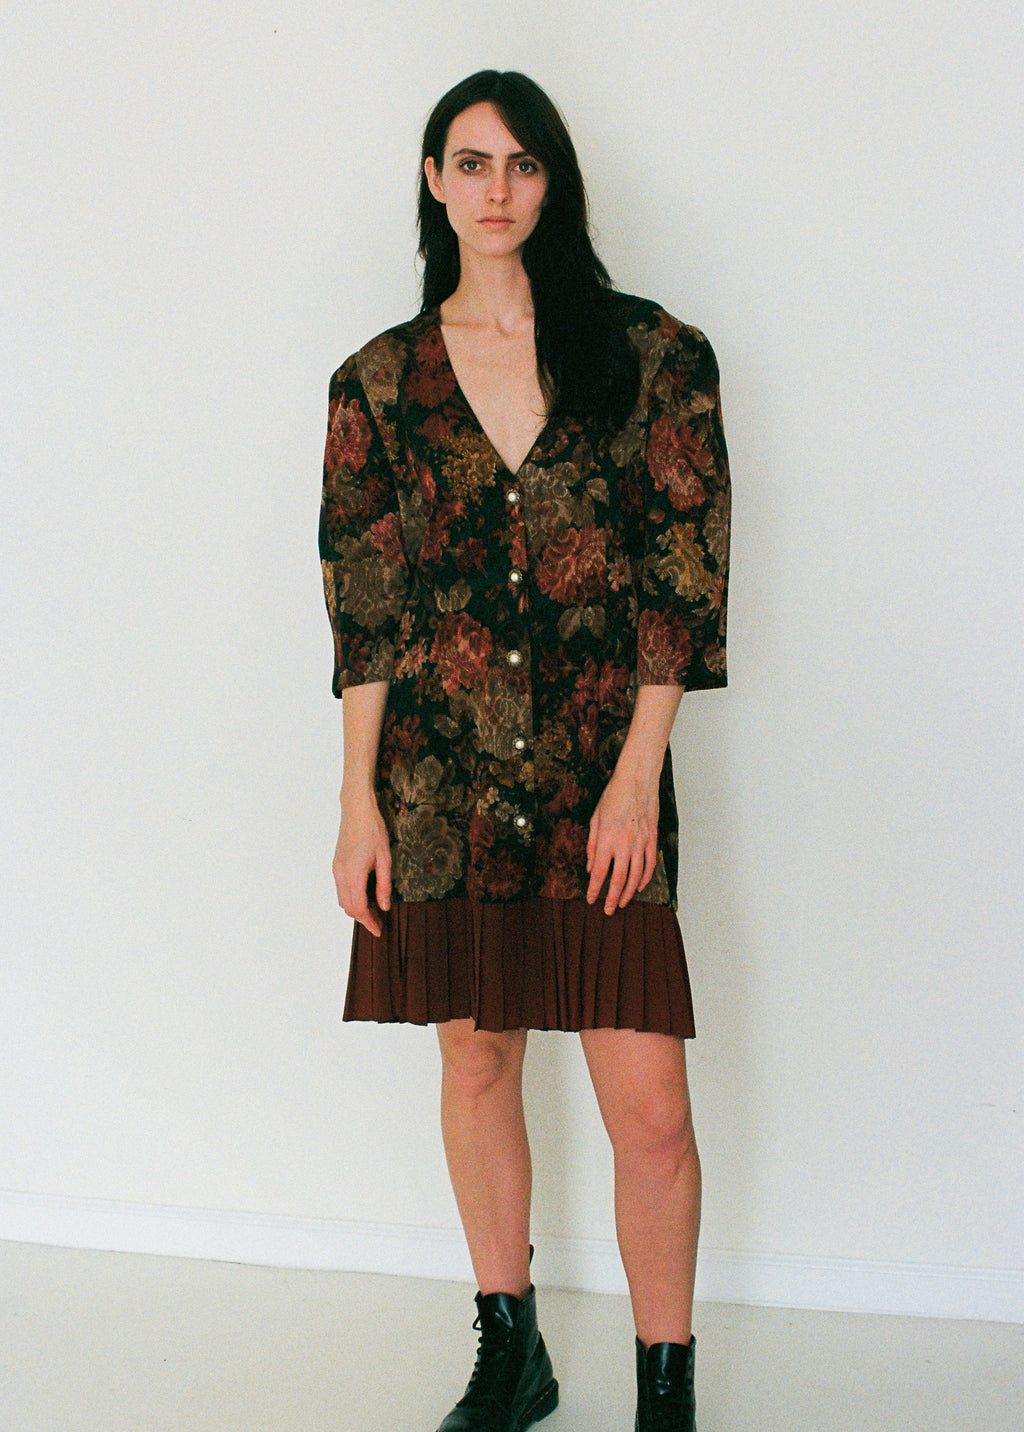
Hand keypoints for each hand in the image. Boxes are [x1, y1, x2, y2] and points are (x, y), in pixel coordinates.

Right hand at [332, 787, 391, 937]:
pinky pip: (341, 888)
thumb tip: (384, 906)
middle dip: (362, 918)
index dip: (368, 922)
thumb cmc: (373, 830)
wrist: (357, 810)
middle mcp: (341, 874)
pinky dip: (351, 897)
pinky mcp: (336, 864)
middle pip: (348, 907)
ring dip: (356, 908)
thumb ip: (384, 885)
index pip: (358, 908)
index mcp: (353, 874)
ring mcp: (336, 869)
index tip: (378, 930)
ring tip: (373, 909)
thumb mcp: (385, 859)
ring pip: (342, 899)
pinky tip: (365, 894)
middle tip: (379, 921)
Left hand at [586, 768, 658, 914]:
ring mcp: (640, 843)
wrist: (637, 781)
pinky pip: (650, 864)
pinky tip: (639, 886)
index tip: (591, 900)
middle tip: (608, 910)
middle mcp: (624, 845)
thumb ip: (592, 845)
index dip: (595, 889)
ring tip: (621, 903)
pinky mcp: (652, 839)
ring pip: (636, 876)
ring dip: (628, 893)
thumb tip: (591, 867)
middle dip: (612, 898)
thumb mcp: (595, 819)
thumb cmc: (613, 797)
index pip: (600, 873)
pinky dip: (645, 878)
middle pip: (618, 880)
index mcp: (607, 840)